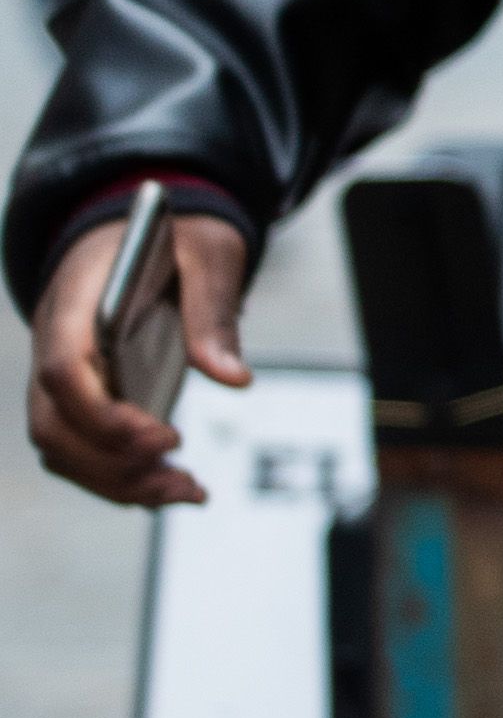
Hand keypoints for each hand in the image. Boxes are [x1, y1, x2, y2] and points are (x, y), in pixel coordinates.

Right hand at [27, 207, 258, 507]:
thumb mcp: (207, 252)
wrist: (143, 225)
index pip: (61, 371)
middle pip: (53, 424)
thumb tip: (233, 378)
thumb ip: (212, 310)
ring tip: (186, 492)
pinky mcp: (79, 394)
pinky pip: (79, 446)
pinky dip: (119, 475)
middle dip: (112, 464)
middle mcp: (52, 342)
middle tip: (182, 480)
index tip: (168, 438)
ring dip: (117, 482)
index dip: (104, 416)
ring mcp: (59, 373)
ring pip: (61, 446)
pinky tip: (170, 486)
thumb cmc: (174, 235)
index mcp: (74, 302)